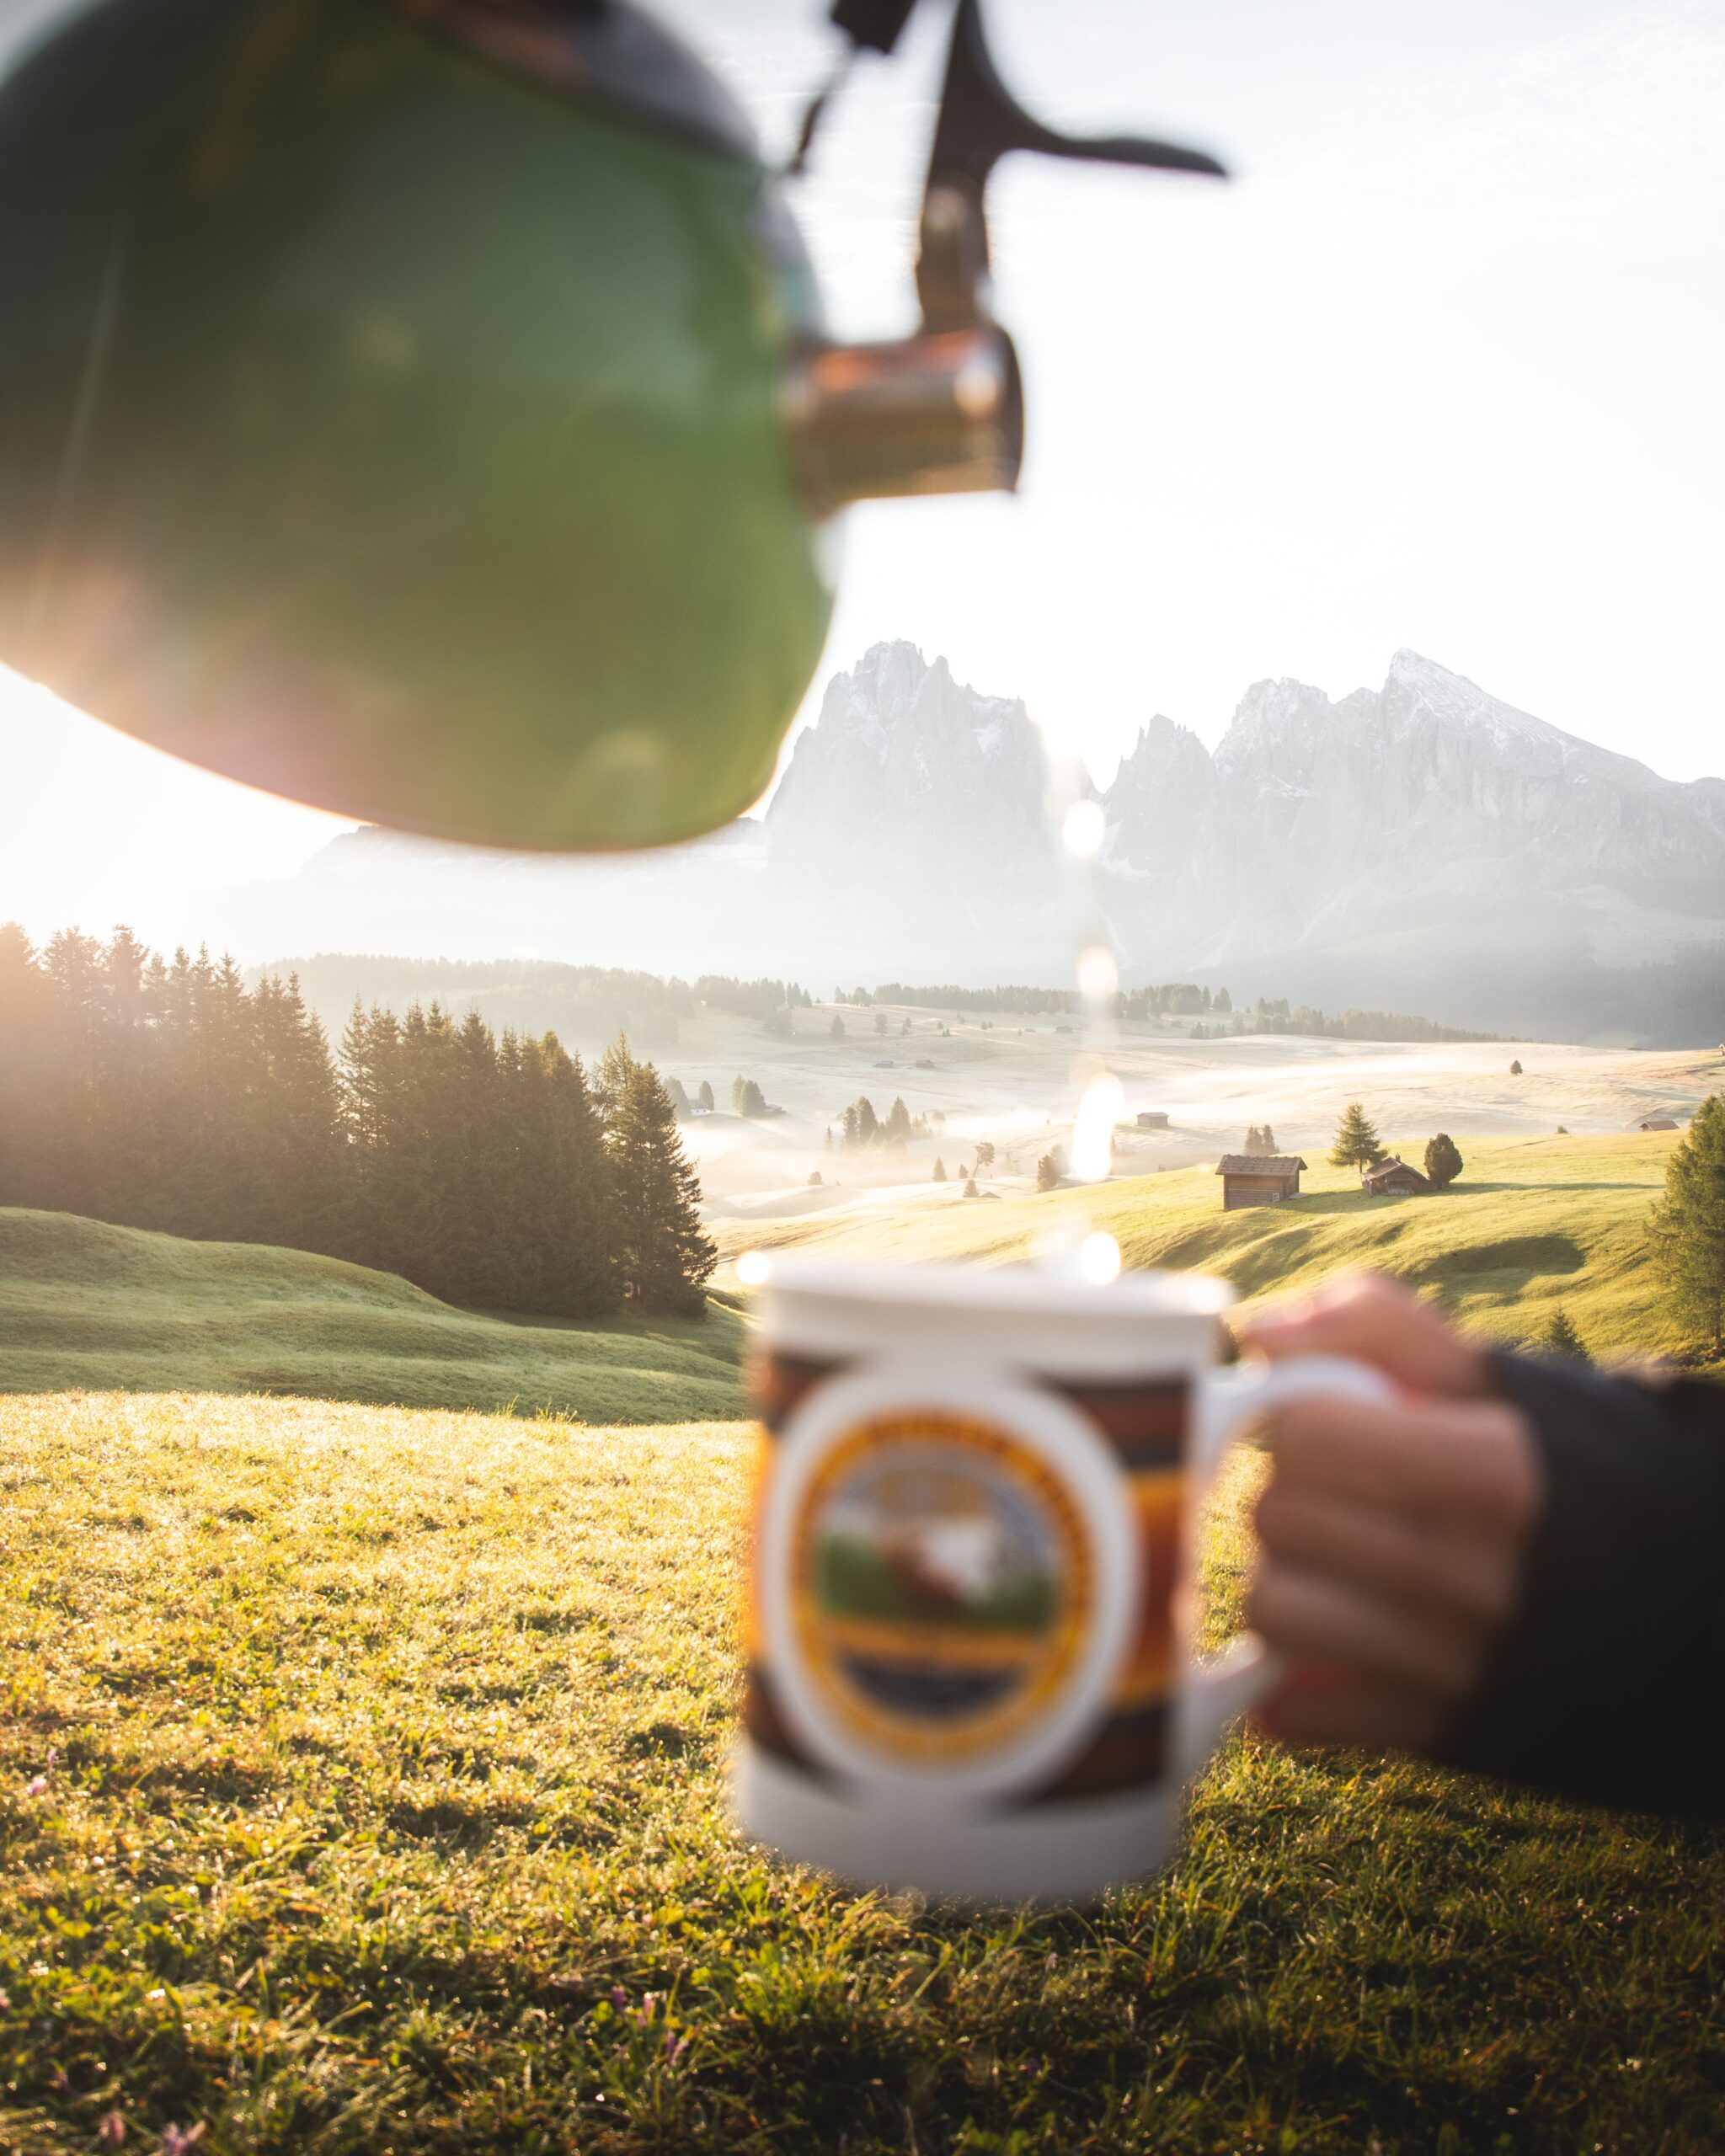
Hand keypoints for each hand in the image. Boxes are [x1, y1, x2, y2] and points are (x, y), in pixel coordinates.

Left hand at [1237, 1273, 1542, 1751]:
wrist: (1685, 1590)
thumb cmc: (1568, 1463)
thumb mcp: (1497, 1376)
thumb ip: (1375, 1326)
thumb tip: (1257, 1332)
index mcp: (1491, 1474)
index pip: (1302, 1434)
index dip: (1299, 1417)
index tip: (1329, 1421)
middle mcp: (1471, 1576)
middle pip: (1276, 1518)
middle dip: (1294, 1490)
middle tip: (1344, 1491)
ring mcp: (1453, 1666)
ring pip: (1272, 1610)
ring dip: (1289, 1579)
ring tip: (1341, 1562)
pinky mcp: (1436, 1734)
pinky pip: (1295, 1713)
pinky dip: (1292, 1681)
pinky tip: (1338, 1639)